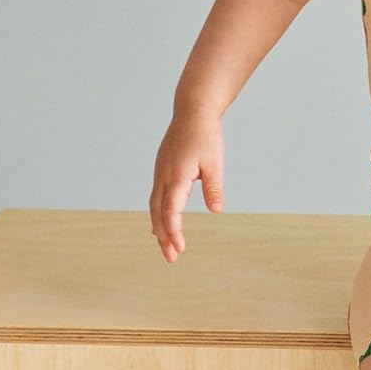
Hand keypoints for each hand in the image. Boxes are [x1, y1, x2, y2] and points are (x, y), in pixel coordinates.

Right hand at [149, 110, 225, 261]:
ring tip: (166, 247)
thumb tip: (216, 211)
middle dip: (164, 237)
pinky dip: (157, 214)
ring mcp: (160, 172)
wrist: (192, 111)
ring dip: (159, 228)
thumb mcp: (215, 163)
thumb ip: (214, 188)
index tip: (179, 249)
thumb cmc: (206, 135)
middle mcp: (163, 176)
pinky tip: (160, 224)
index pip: (171, 211)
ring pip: (154, 206)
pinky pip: (155, 197)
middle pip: (158, 213)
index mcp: (177, 175)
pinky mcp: (161, 169)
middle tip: (172, 258)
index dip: (173, 231)